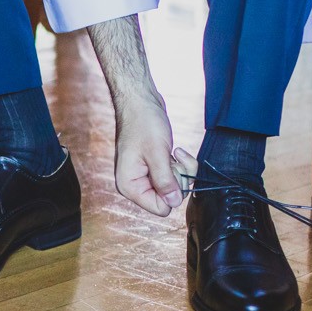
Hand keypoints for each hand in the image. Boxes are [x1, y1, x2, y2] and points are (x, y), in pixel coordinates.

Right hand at [114, 95, 181, 217]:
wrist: (140, 102)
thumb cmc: (143, 123)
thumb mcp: (157, 153)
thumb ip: (165, 181)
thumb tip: (173, 202)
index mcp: (130, 186)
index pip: (159, 208)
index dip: (172, 192)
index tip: (172, 171)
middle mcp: (136, 185)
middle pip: (168, 198)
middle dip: (178, 178)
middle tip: (173, 158)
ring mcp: (145, 177)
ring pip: (175, 187)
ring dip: (182, 169)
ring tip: (175, 152)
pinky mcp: (154, 168)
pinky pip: (174, 176)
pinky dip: (180, 165)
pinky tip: (175, 151)